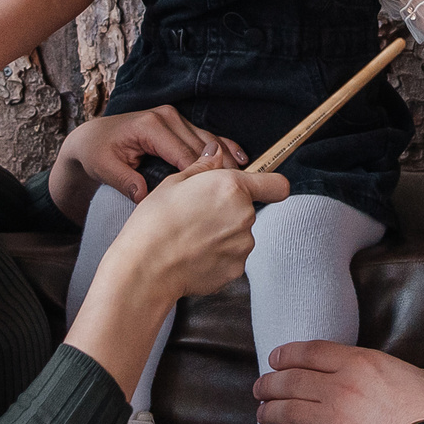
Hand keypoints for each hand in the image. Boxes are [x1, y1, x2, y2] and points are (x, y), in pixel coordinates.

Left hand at [51, 106, 246, 213]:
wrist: (92, 138)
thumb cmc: (98, 152)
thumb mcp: (104, 166)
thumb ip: (124, 180)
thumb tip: (144, 196)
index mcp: (151, 126)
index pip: (184, 154)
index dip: (201, 176)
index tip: (216, 196)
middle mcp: (167, 118)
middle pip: (202, 147)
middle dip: (220, 170)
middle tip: (239, 193)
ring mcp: (176, 119)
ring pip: (209, 141)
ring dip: (227, 159)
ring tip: (247, 179)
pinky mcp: (180, 124)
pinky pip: (207, 136)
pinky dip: (225, 147)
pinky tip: (242, 158)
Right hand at [110, 148, 288, 299]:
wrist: (146, 267)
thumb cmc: (155, 223)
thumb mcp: (173, 183)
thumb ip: (203, 167)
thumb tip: (216, 153)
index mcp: (232, 188)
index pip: (277, 185)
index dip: (269, 186)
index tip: (260, 189)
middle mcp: (244, 216)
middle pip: (247, 211)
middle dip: (229, 211)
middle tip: (197, 216)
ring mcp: (242, 246)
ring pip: (238, 236)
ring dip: (222, 236)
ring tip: (191, 239)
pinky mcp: (235, 270)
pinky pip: (231, 259)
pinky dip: (216, 258)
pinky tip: (193, 256)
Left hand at [253, 340, 423, 423]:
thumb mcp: (410, 372)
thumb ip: (382, 371)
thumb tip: (374, 377)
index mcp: (359, 363)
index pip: (310, 352)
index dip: (287, 355)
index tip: (275, 360)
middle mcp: (340, 389)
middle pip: (291, 381)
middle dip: (270, 383)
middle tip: (261, 387)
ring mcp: (334, 422)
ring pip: (288, 411)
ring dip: (270, 411)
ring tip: (263, 412)